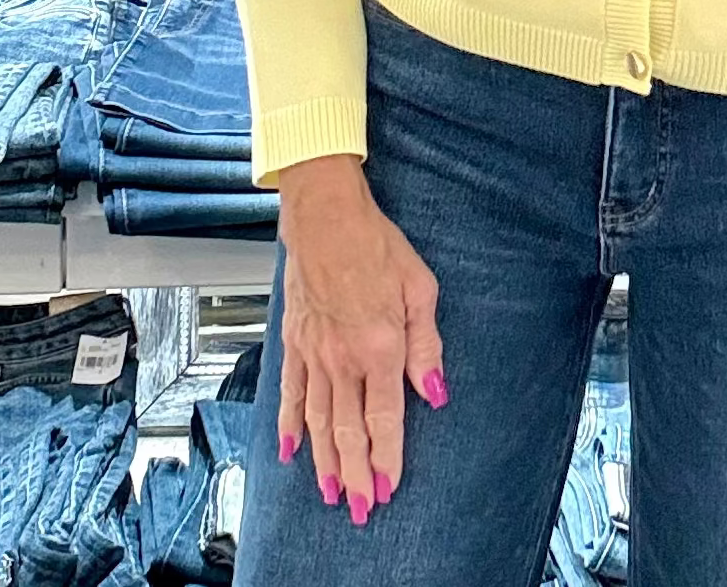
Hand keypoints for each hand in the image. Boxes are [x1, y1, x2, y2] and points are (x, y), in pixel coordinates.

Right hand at [274, 153, 447, 523]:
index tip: (389, 488)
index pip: (385, 417)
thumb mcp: (420, 287)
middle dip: (356, 475)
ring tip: (331, 493)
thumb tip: (435, 391)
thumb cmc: (376, 244)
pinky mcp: (294, 342)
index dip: (388, 457)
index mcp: (379, 346)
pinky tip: (291, 451)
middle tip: (360, 509)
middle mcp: (343, 358)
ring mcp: (314, 353)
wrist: (325, 216)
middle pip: (349, 430)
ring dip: (325, 461)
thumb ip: (427, 344)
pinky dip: (290, 426)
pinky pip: (291, 393)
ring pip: (318, 421)